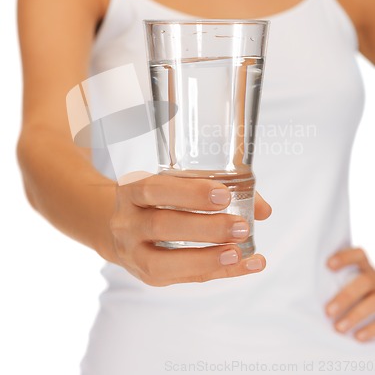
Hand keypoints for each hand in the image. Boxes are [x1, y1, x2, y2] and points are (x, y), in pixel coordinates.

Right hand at [110, 172, 271, 285]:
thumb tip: (263, 210)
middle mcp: (126, 222)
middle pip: (161, 225)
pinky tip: (245, 266)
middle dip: (205, 228)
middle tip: (240, 227)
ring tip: (238, 252)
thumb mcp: (174, 185)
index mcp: (132, 190)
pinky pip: (182, 278)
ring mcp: (132, 253)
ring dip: (206, 258)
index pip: (156, 189)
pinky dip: (217, 273)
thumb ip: (214, 190)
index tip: (224, 195)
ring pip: (163, 262)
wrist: (120, 229)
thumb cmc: (157, 201)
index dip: (190, 193)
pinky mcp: (147, 276)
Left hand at [325, 247, 374, 341]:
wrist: (365, 299)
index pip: (357, 254)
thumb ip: (325, 275)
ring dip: (356, 316)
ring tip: (339, 328)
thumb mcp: (340, 277)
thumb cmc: (344, 285)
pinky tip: (357, 337)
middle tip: (328, 312)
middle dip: (346, 297)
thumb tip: (292, 278)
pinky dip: (371, 330)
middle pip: (364, 281)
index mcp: (362, 264)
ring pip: (374, 302)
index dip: (345, 258)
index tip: (329, 265)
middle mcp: (374, 276)